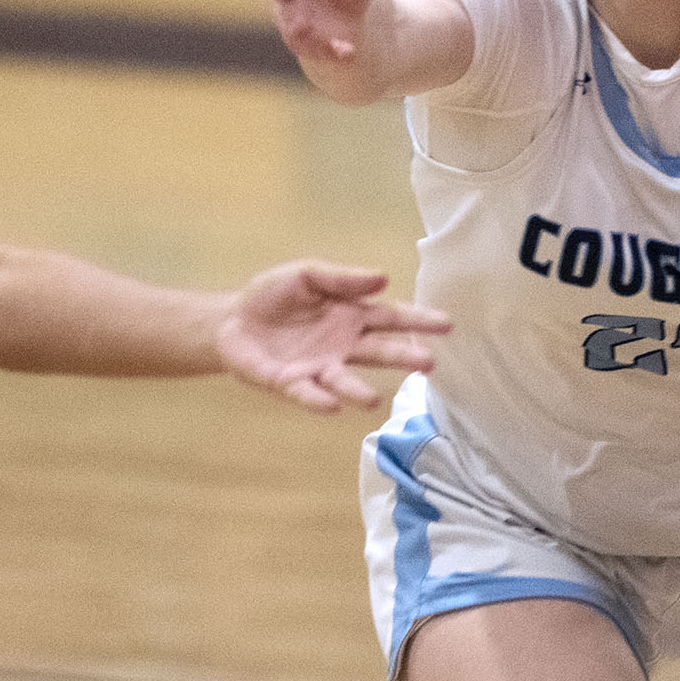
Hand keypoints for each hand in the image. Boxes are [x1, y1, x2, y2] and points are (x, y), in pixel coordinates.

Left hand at [215, 262, 448, 412]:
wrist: (232, 320)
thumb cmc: (274, 296)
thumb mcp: (307, 275)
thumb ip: (341, 278)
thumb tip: (383, 278)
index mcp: (351, 316)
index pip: (391, 318)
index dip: (418, 320)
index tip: (447, 324)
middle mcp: (343, 346)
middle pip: (378, 352)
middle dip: (403, 356)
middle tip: (429, 364)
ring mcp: (319, 368)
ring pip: (344, 380)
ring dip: (358, 391)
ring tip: (373, 400)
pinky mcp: (291, 384)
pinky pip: (307, 393)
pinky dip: (318, 400)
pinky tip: (332, 405)